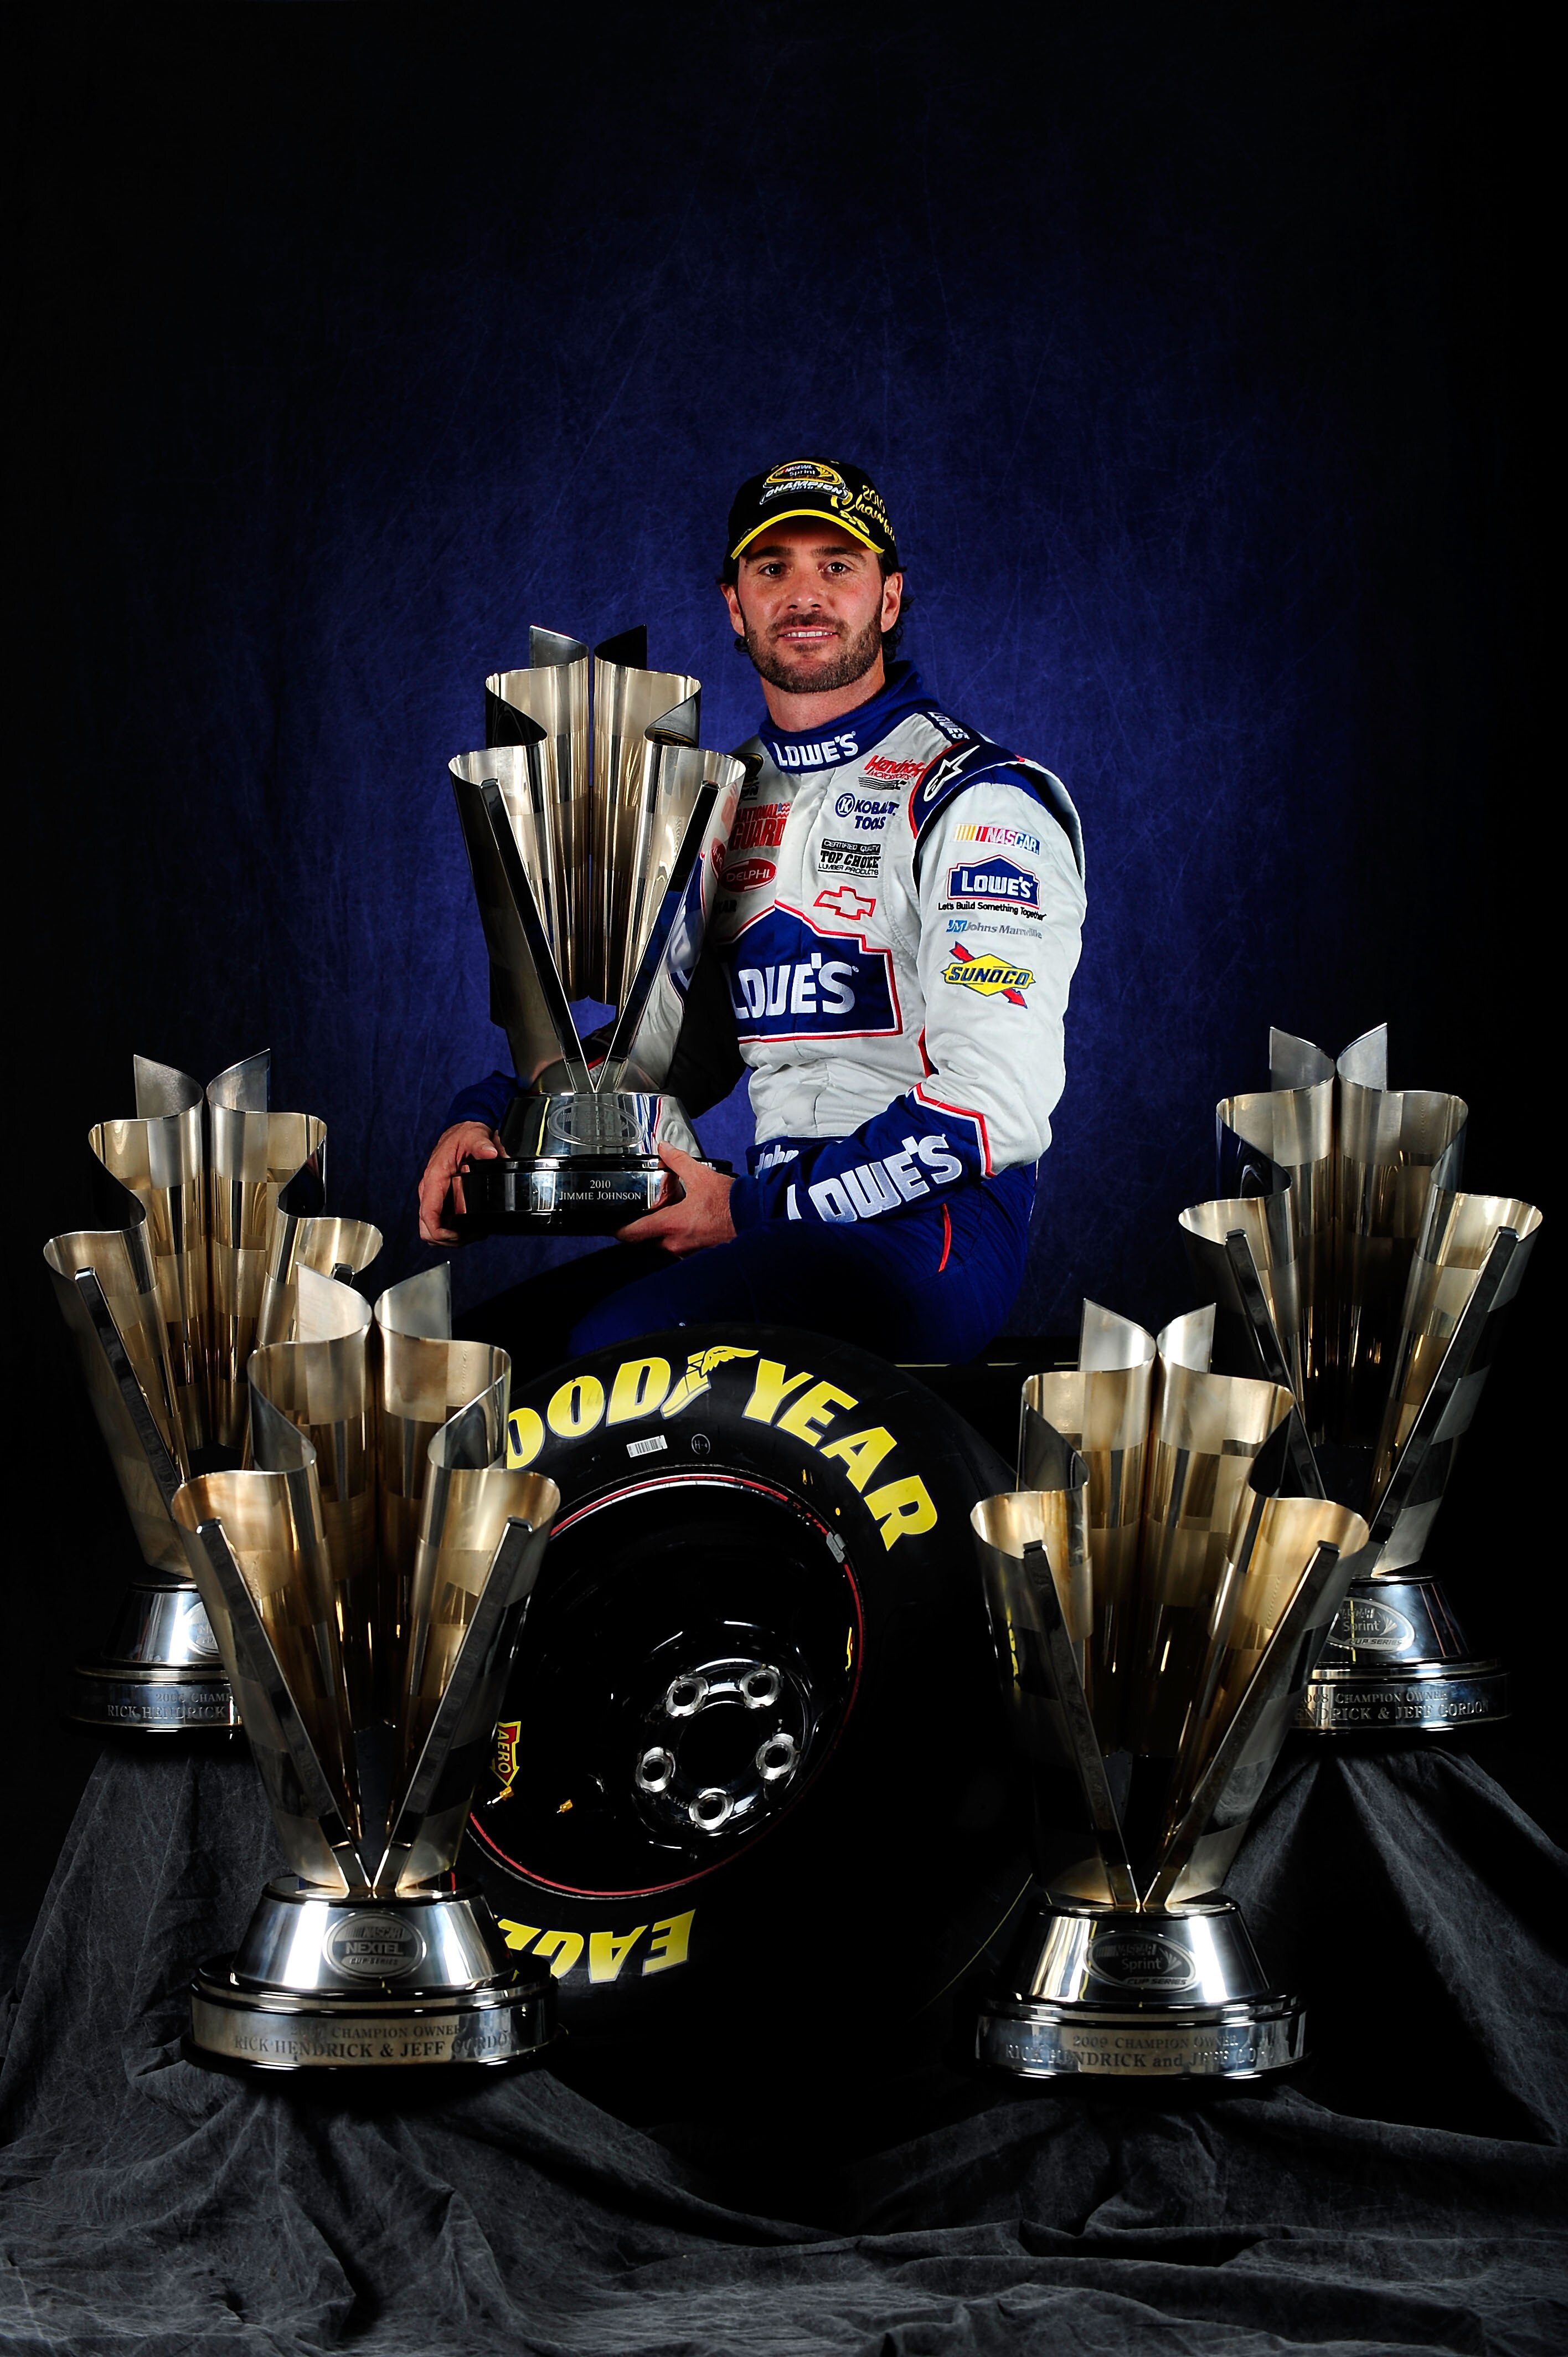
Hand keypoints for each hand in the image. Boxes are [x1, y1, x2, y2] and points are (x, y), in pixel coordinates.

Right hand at [418, 1121, 498, 1244]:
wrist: (461, 1131)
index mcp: (434, 1178)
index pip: (428, 1215)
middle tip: (470, 1236)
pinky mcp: (440, 1198)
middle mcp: (430, 1190)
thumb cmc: (463, 1135)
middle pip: (427, 1229)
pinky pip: (439, 1221)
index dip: (441, 1232)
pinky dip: (452, 1230)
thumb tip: (491, 1153)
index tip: (459, 1235)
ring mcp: (434, 1196)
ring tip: (472, 1233)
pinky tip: (469, 1226)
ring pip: (432, 1229)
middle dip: (447, 1239)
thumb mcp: (474, 1136)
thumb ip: (481, 1144)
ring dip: (450, 1238)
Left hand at [617, 1142, 735, 1254]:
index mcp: (670, 1225)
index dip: (619, 1229)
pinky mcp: (699, 1255)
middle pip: (646, 1241)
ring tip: (670, 1215)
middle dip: (644, 1227)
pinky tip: (688, 1223)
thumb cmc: (729, 1202)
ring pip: (664, 1245)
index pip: (632, 1234)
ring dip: (663, 1233)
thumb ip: (677, 1162)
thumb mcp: (700, 1176)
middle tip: (646, 1212)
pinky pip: (680, 1248)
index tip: (614, 1224)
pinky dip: (679, 1237)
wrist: (755, 1217)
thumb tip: (664, 1148)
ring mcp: (687, 1253)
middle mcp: (675, 1244)